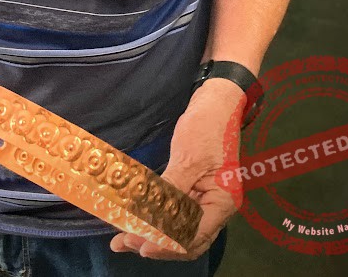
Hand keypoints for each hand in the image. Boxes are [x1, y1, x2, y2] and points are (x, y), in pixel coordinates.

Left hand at [110, 79, 244, 260]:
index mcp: (222, 202)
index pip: (194, 236)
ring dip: (155, 234)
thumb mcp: (188, 157)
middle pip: (188, 239)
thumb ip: (172, 188)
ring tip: (124, 237)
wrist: (214, 102)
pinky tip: (139, 220)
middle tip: (124, 242)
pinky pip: (177, 213)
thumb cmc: (206, 127)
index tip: (139, 245)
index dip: (166, 245)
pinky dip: (159, 218)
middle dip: (157, 244)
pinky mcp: (195, 190)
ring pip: (181, 229)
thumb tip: (150, 215)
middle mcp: (217, 207)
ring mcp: (207, 200)